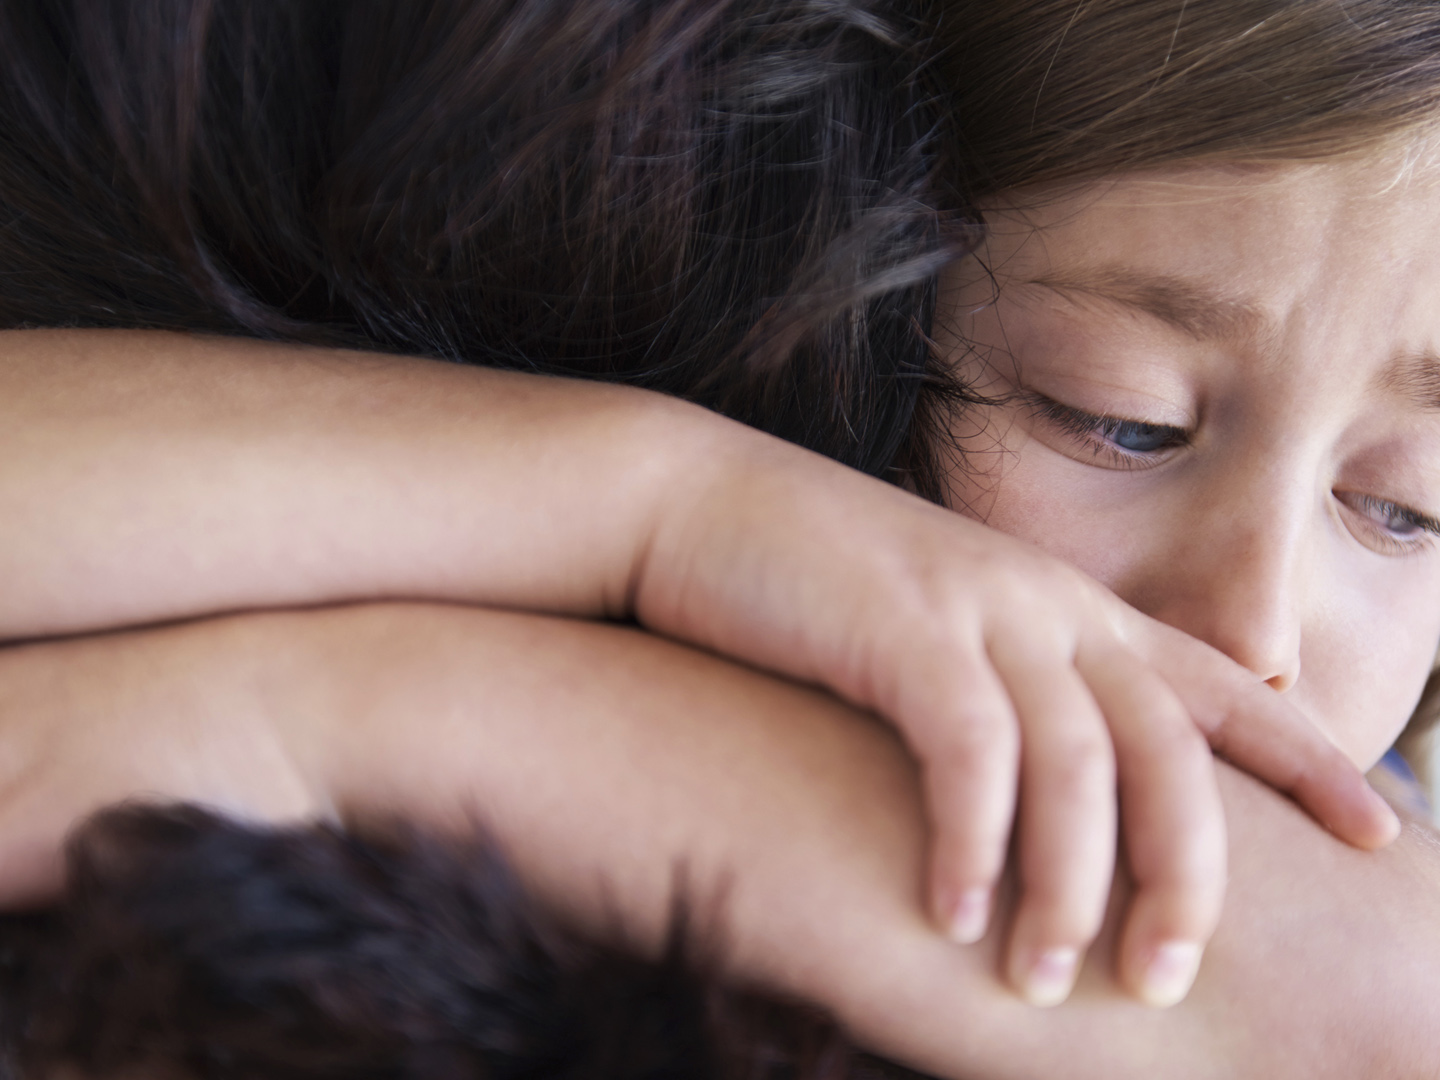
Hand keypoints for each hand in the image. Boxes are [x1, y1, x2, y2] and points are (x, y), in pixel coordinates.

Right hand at [0, 330, 1397, 1005]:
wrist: (692, 499)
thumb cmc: (810, 589)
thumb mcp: (933, 632)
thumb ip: (1003, 693)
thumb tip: (1040, 794)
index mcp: (1064, 606)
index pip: (1221, 683)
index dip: (1309, 757)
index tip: (1383, 829)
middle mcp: (1044, 602)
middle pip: (1174, 747)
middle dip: (1191, 872)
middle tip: (1167, 977)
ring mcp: (974, 608)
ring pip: (1082, 763)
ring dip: (1071, 886)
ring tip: (1044, 983)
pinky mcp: (897, 627)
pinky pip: (969, 753)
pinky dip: (971, 844)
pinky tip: (951, 919)